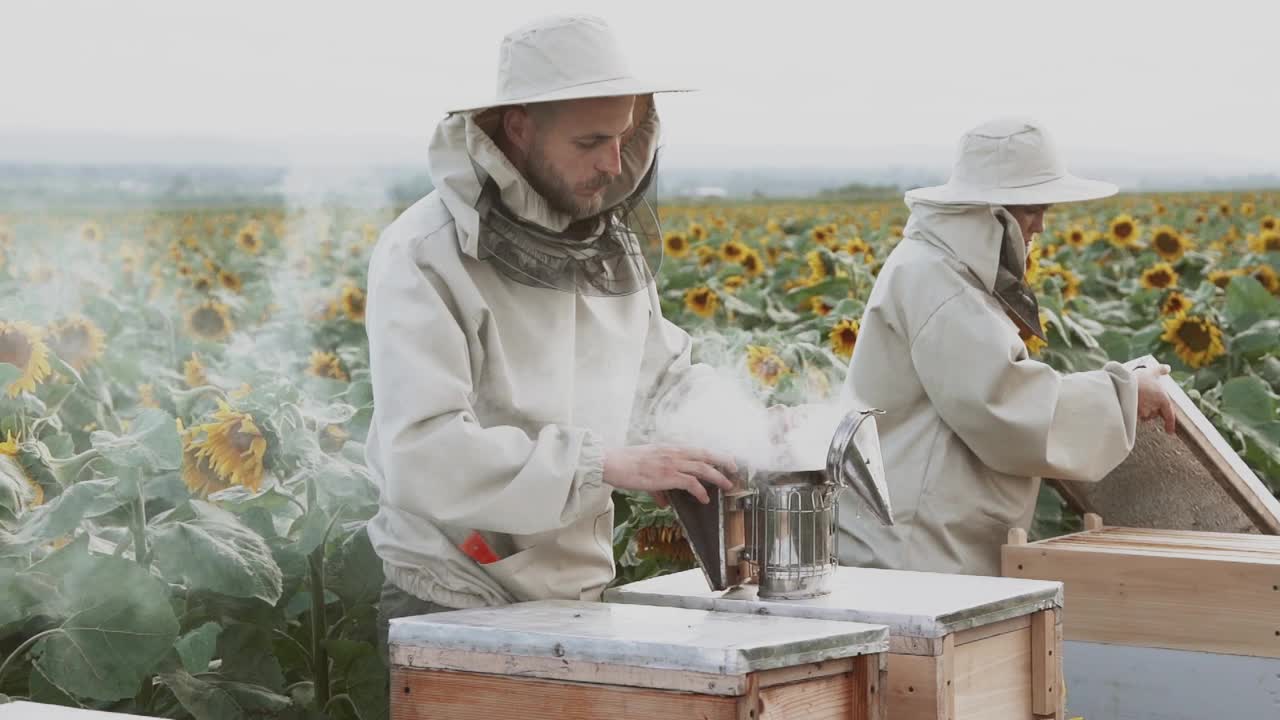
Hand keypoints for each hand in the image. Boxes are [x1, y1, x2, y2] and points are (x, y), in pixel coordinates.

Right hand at [603, 445, 736, 503]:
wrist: (613, 462)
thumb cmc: (626, 464)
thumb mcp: (646, 469)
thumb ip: (659, 486)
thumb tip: (665, 500)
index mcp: (670, 447)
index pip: (697, 448)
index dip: (713, 454)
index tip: (723, 458)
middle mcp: (675, 452)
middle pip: (706, 454)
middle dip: (724, 460)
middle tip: (735, 468)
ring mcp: (672, 463)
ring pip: (704, 468)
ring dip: (719, 477)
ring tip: (728, 485)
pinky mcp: (668, 475)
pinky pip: (691, 483)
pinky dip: (701, 491)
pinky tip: (705, 499)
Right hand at [1135, 364, 1176, 433]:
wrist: (1121, 383)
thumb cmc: (1138, 378)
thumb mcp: (1151, 371)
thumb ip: (1160, 370)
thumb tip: (1167, 368)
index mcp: (1163, 399)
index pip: (1169, 415)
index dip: (1170, 424)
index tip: (1170, 431)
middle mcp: (1154, 408)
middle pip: (1154, 413)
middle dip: (1151, 410)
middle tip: (1145, 401)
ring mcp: (1143, 412)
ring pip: (1143, 415)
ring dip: (1141, 411)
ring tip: (1135, 401)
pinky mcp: (1132, 414)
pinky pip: (1134, 415)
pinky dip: (1133, 412)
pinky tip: (1128, 405)